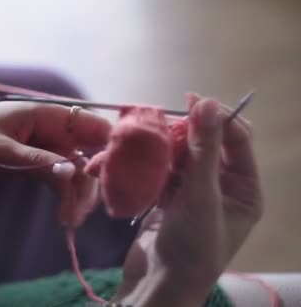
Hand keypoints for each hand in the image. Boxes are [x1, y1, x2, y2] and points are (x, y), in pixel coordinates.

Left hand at [0, 101, 110, 225]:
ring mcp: (51, 148)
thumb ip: (37, 160)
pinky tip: (65, 217)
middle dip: (91, 183)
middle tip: (81, 212)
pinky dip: (67, 198)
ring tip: (70, 220)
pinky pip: (63, 180)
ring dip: (80, 196)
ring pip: (79, 172)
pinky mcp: (42, 164)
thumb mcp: (1, 149)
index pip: (93, 125)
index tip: (111, 177)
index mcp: (49, 115)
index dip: (109, 148)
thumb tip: (72, 173)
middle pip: (90, 154)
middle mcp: (56, 131)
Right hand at [113, 97, 262, 305]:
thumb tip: (208, 102)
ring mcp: (194, 194)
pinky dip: (154, 163)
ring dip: (167, 146)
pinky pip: (164, 171)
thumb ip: (205, 149)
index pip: (238, 141)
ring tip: (148, 138)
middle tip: (163, 120)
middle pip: (208, 145)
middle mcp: (223, 189)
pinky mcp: (168, 200)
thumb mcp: (202, 196)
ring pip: (183, 156)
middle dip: (188, 132)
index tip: (191, 100)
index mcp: (245, 190)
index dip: (218, 118)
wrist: (157, 285)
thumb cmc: (190, 246)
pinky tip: (141, 156)